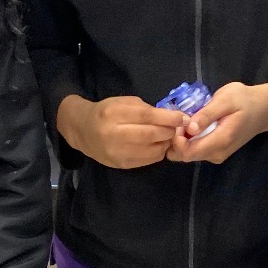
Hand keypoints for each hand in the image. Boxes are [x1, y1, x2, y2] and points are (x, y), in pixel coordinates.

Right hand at [58, 95, 185, 169]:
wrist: (84, 131)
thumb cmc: (107, 112)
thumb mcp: (124, 103)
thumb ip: (146, 109)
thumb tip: (172, 117)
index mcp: (114, 113)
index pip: (147, 116)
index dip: (168, 118)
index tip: (183, 118)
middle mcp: (113, 134)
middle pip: (151, 134)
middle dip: (169, 131)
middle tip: (176, 129)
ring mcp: (117, 152)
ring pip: (151, 150)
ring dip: (165, 143)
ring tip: (167, 137)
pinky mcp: (121, 164)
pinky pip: (147, 160)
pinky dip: (158, 153)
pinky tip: (157, 146)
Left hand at [167, 73, 267, 164]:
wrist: (263, 109)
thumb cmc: (244, 100)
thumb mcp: (226, 100)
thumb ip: (207, 115)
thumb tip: (190, 127)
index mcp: (220, 141)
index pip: (187, 152)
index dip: (176, 139)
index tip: (178, 121)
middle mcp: (216, 154)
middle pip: (185, 155)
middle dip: (176, 139)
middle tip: (180, 118)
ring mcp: (216, 155)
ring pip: (188, 154)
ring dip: (181, 139)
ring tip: (186, 119)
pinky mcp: (215, 152)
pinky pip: (194, 150)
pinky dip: (188, 139)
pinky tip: (192, 124)